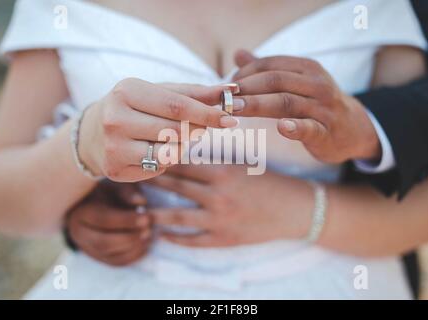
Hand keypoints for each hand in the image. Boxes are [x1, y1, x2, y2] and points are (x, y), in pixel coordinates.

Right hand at [66, 181, 151, 265]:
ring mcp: (87, 248)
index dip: (127, 221)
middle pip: (104, 243)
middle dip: (130, 237)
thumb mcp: (116, 186)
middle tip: (148, 228)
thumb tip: (141, 202)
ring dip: (134, 247)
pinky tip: (145, 244)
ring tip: (149, 235)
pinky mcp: (98, 258)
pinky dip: (134, 256)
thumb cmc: (108, 192)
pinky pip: (117, 262)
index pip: (103, 220)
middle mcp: (78, 233)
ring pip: (111, 255)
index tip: (146, 217)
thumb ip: (128, 192)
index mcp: (81, 212)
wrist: (93, 204)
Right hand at [79, 79, 237, 181]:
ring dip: (181, 147)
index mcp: (127, 91)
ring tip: (170, 137)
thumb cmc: (136, 107)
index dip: (208, 114)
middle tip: (201, 127)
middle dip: (197, 130)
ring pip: (170, 154)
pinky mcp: (115, 170)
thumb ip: (195, 93)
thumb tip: (231, 91)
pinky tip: (151, 150)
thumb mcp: (160, 93)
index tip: (231, 119)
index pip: (177, 106)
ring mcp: (113, 147)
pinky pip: (158, 169)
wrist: (93, 133)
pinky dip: (164, 161)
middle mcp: (115, 119)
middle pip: (176, 131)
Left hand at [147, 165, 313, 246]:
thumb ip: (216, 158)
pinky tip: (162, 235)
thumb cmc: (270, 182)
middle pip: (176, 187)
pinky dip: (175, 238)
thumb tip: (186, 150)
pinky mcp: (223, 239)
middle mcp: (217, 196)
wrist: (295, 210)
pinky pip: (193, 240)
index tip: (145, 154)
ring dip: (156, 213)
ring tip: (140, 209)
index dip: (162, 159)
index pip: (183, 163)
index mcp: (223, 172)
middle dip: (152, 182)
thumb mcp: (244, 164)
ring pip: (177, 217)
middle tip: (132, 178)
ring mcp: (219, 220)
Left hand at [232, 50, 380, 162]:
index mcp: (307, 69)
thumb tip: (238, 54)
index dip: (245, 74)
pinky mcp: (326, 132)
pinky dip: (295, 127)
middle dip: (246, 88)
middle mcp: (316, 84)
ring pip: (287, 102)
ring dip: (258, 105)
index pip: (270, 65)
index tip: (225, 87)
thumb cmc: (317, 103)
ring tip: (235, 108)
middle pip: (276, 81)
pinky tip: (281, 127)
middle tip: (223, 98)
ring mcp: (323, 108)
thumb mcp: (297, 81)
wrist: (353, 128)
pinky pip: (310, 128)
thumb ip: (267, 69)